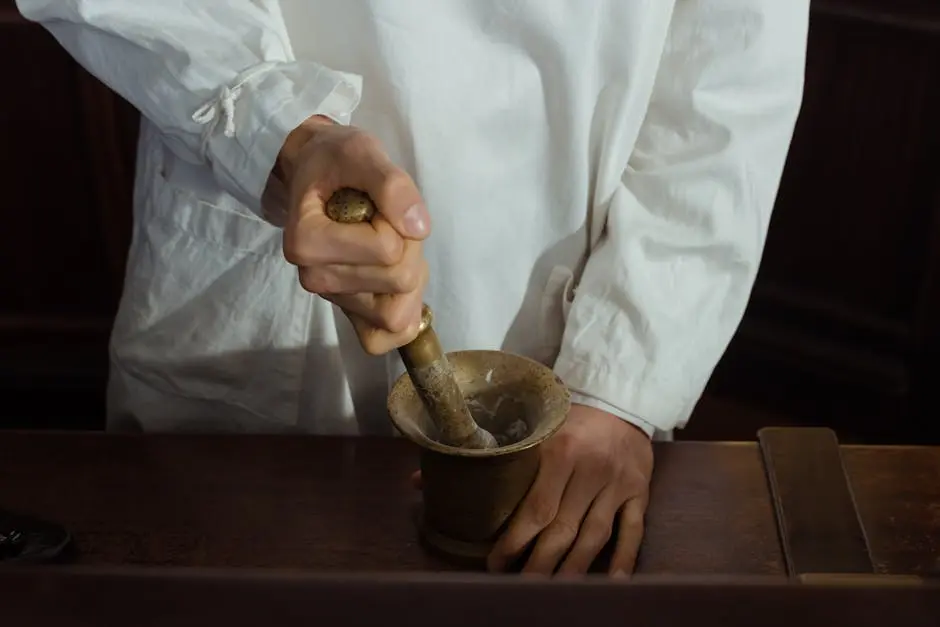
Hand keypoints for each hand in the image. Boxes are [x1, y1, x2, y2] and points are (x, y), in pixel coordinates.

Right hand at [277, 115, 430, 354]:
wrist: (317, 172)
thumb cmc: (336, 161)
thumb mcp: (362, 152)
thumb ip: (390, 185)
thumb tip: (418, 229)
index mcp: (306, 242)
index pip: (387, 249)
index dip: (398, 219)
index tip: (374, 201)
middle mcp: (314, 278)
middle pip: (398, 280)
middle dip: (408, 247)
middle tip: (386, 220)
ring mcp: (333, 300)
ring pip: (398, 311)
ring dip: (410, 274)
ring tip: (389, 243)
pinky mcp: (349, 314)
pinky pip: (387, 336)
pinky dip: (406, 310)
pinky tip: (396, 279)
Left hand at [491, 404, 652, 575]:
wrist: (620, 402)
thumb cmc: (570, 420)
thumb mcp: (540, 428)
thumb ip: (512, 458)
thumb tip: (448, 489)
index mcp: (561, 450)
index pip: (536, 508)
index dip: (515, 542)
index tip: (496, 563)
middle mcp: (592, 469)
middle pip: (563, 528)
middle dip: (540, 564)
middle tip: (521, 588)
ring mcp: (618, 483)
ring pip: (595, 535)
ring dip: (574, 568)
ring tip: (557, 592)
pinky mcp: (640, 491)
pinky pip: (634, 530)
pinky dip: (625, 558)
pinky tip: (614, 582)